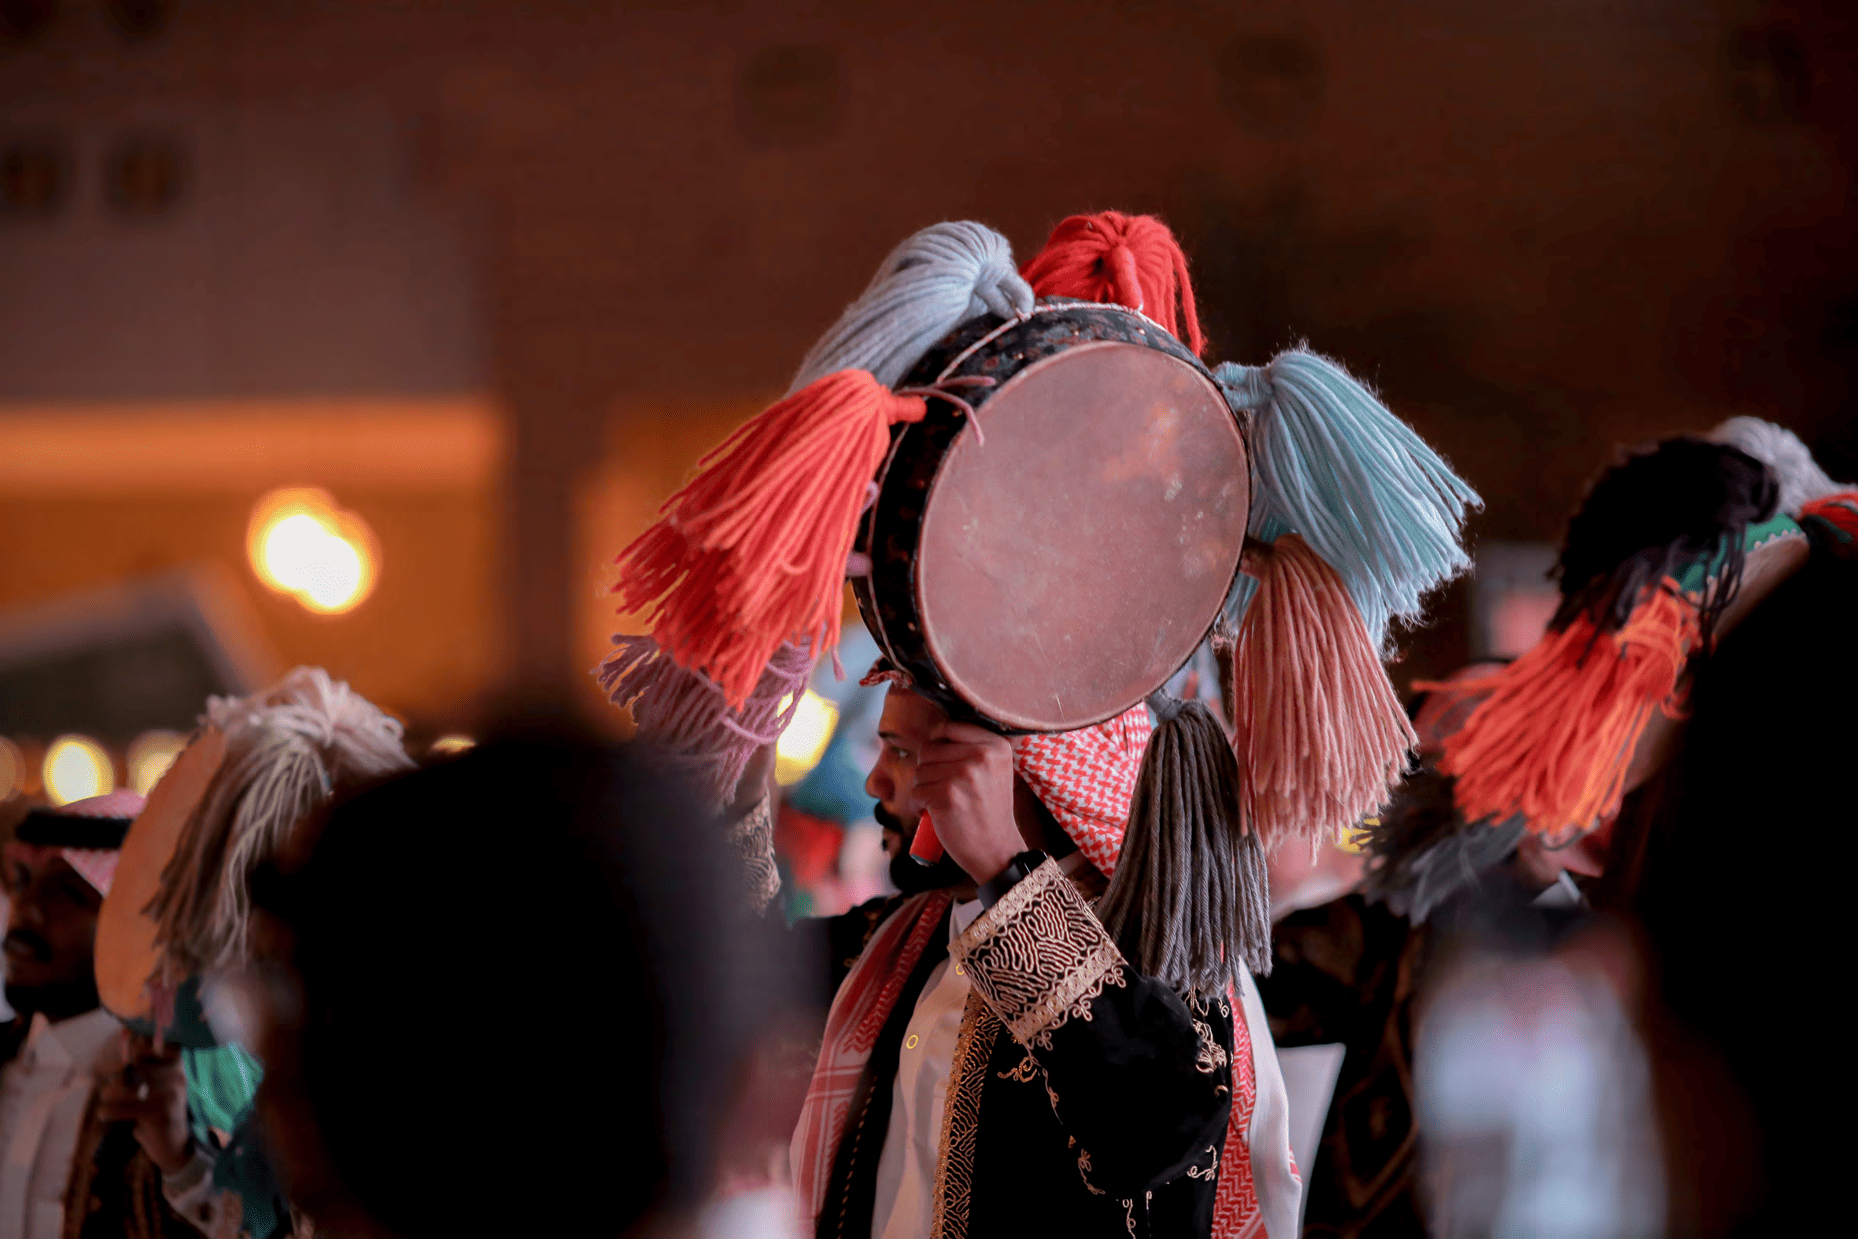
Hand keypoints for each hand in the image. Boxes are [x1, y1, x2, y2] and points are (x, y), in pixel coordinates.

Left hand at [96, 1034, 193, 1172]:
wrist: (175, 1146)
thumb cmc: (160, 1111)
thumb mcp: (157, 1086)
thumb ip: (141, 1069)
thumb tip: (119, 1053)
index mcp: (176, 1063)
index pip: (147, 1044)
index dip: (132, 1050)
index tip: (125, 1063)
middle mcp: (176, 1074)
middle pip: (129, 1068)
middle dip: (114, 1082)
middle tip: (110, 1094)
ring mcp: (168, 1092)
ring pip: (120, 1087)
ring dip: (107, 1097)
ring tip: (108, 1105)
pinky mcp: (158, 1112)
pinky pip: (118, 1108)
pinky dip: (107, 1112)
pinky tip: (108, 1116)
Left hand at [913, 721, 1021, 884]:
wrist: (996, 850)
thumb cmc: (987, 809)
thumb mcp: (993, 770)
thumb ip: (972, 747)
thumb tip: (933, 734)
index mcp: (995, 745)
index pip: (948, 726)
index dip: (936, 744)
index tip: (940, 763)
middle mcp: (982, 755)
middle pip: (929, 749)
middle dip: (928, 771)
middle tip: (943, 790)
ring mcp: (964, 775)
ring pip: (919, 771)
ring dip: (923, 790)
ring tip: (943, 804)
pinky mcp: (947, 796)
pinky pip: (915, 793)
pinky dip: (918, 807)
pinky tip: (936, 816)